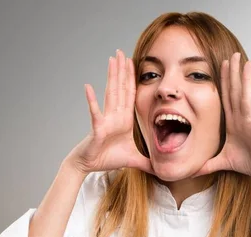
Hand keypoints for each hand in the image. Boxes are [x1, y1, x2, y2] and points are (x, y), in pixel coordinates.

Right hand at [66, 49, 152, 173]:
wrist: (89, 166)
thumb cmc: (107, 159)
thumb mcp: (134, 160)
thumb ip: (148, 163)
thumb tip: (162, 169)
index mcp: (124, 120)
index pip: (130, 95)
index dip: (133, 79)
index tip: (134, 63)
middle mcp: (115, 116)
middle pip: (120, 89)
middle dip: (123, 71)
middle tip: (122, 52)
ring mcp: (105, 120)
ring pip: (110, 94)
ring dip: (112, 77)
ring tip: (112, 60)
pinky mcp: (97, 128)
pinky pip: (95, 113)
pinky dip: (92, 101)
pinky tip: (88, 87)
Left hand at [193, 53, 250, 177]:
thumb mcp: (223, 162)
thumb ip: (208, 164)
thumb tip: (193, 171)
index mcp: (234, 123)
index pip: (226, 98)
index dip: (223, 82)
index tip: (221, 65)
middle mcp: (242, 119)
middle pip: (236, 92)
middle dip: (233, 74)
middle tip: (233, 55)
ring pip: (247, 99)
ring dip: (247, 82)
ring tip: (248, 65)